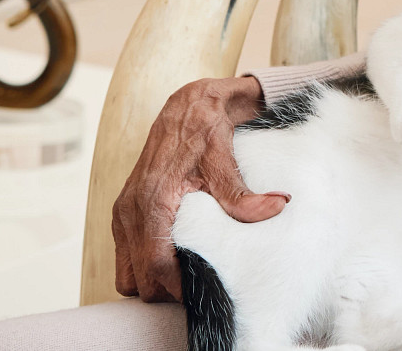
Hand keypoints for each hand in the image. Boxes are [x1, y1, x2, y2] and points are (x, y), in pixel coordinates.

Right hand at [111, 75, 286, 300]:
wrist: (185, 107)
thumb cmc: (203, 132)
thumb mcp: (224, 162)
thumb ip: (243, 194)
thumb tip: (278, 207)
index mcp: (152, 201)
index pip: (155, 265)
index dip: (178, 288)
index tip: (205, 293)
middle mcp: (130, 211)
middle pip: (139, 281)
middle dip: (167, 290)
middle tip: (201, 284)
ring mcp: (122, 213)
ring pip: (127, 275)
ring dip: (152, 282)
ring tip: (186, 274)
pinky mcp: (123, 214)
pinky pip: (125, 258)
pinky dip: (144, 267)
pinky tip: (173, 258)